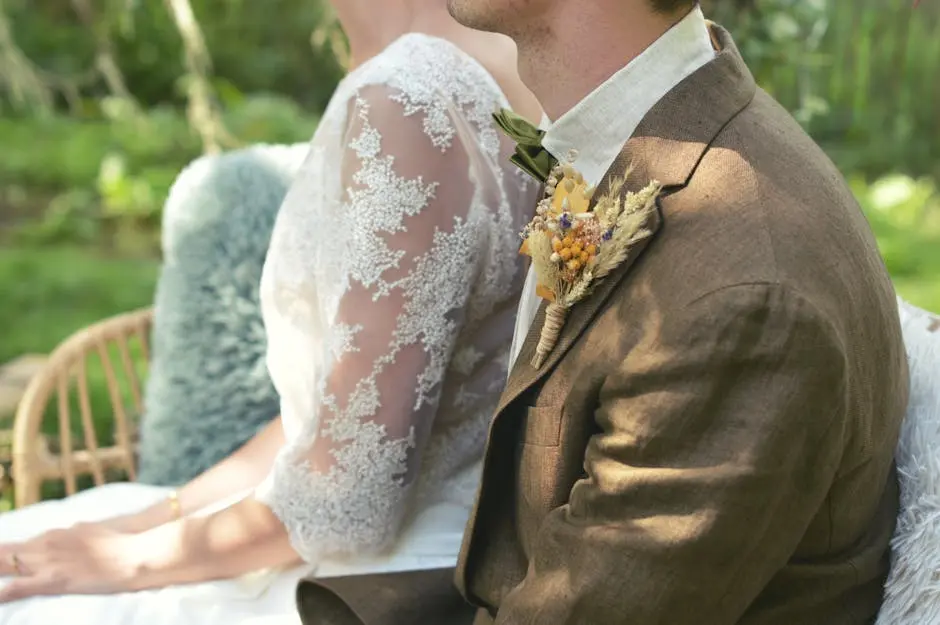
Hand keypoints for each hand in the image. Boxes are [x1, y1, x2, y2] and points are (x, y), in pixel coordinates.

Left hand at [0, 524, 144, 602]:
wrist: (134, 553)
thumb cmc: (118, 543)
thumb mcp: (90, 532)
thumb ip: (73, 536)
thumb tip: (68, 535)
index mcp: (54, 535)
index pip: (16, 546)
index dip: (3, 553)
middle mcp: (46, 545)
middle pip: (6, 553)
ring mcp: (49, 562)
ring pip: (7, 564)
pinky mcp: (54, 580)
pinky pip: (20, 587)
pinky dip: (5, 593)